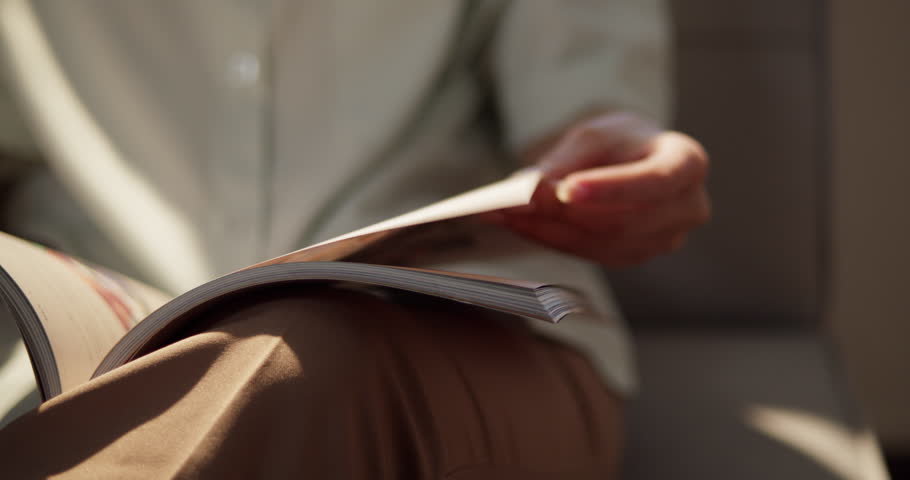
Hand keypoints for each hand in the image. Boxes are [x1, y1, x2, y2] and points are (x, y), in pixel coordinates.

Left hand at [497, 112, 710, 266]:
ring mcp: (666, 239)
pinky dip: (552, 240)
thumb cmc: (620, 142)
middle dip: (563, 213)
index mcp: (687, 163)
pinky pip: (591, 254)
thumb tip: (533, 189)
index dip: (611, 188)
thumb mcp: (595, 135)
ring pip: (602, 242)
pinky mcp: (636, 256)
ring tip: (505, 213)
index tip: (566, 188)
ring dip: (549, 229)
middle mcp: (687, 207)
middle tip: (515, 202)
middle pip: (622, 219)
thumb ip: (567, 160)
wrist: (633, 159)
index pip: (655, 181)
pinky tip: (522, 225)